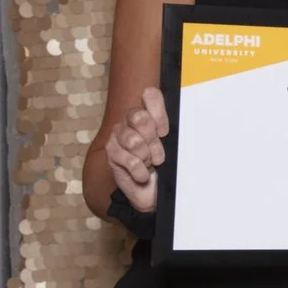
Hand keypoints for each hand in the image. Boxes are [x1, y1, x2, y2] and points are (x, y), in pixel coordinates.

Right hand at [104, 86, 171, 211]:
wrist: (153, 193)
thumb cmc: (166, 165)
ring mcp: (118, 137)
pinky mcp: (111, 155)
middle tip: (158, 154)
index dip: (159, 113)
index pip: (150, 95)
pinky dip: (140, 171)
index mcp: (148, 114)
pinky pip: (130, 160)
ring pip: (133, 140)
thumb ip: (172, 131)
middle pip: (139, 117)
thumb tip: (176, 121)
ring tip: (150, 164)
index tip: (165, 133)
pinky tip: (143, 174)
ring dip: (147, 157)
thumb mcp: (174, 146)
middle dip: (152, 139)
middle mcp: (130, 121)